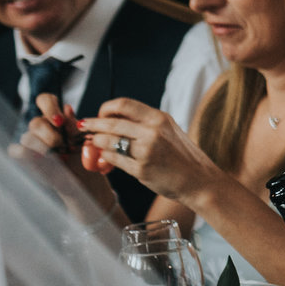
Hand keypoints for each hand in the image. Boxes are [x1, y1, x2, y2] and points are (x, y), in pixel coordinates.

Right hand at [15, 94, 124, 219]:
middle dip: (51, 134)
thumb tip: (67, 108)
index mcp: (56, 119)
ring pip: (27, 136)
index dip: (49, 106)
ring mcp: (32, 144)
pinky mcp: (25, 159)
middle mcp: (42, 129)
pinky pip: (16, 150)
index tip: (60, 121)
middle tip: (63, 145)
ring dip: (44, 146)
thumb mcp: (84, 140)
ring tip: (58, 156)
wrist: (86, 182)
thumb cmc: (86, 158)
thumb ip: (74, 126)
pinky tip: (44, 160)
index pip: (45, 100)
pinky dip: (28, 154)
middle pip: (36, 121)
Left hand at [82, 98, 226, 207]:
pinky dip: (105, 157)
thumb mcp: (169, 132)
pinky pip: (113, 159)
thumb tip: (115, 120)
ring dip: (97, 142)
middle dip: (92, 125)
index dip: (106, 109)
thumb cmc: (183, 158)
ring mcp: (146, 150)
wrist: (200, 181)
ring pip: (108, 140)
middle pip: (111, 122)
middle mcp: (153, 131)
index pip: (123, 104)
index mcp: (160, 118)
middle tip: (84, 127)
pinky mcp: (141, 168)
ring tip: (94, 144)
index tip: (101, 115)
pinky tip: (105, 159)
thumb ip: (145, 125)